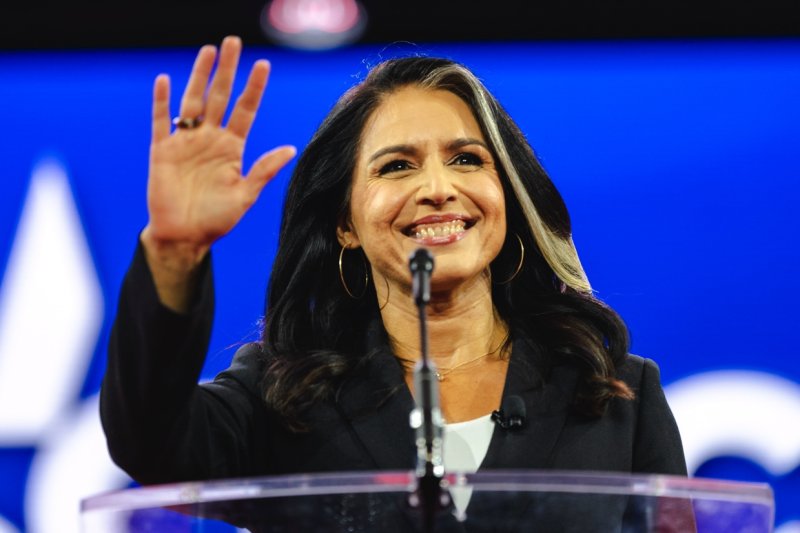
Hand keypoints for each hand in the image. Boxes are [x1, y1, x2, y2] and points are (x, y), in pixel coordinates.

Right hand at [144, 36, 295, 264]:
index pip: (245, 110)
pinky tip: (164, 80)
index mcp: (232, 148)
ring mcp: (186, 142)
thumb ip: (263, 170)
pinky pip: (161, 120)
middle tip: (233, 42)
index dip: (253, 88)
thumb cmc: (217, 221)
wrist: (184, 237)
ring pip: (193, 101)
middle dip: (227, 70)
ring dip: (199, 76)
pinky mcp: (162, 150)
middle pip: (220, 97)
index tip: (263, 65)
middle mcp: (210, 139)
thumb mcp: (245, 196)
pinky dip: (161, 101)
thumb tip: (290, 148)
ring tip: (207, 51)